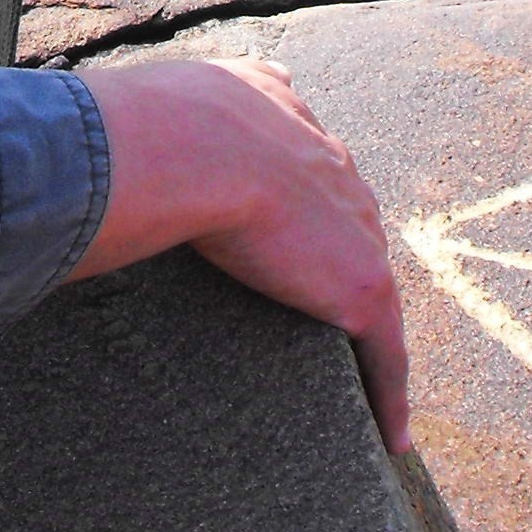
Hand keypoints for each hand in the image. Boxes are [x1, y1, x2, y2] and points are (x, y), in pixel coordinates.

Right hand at [69, 57, 411, 449]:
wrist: (190, 148)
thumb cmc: (155, 124)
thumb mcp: (168, 95)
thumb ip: (178, 100)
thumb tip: (138, 105)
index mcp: (285, 116)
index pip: (304, 162)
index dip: (298, 197)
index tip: (290, 224)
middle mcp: (333, 166)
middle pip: (346, 221)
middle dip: (337, 253)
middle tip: (315, 298)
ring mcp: (356, 230)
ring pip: (366, 286)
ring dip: (362, 322)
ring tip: (355, 367)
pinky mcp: (362, 289)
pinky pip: (385, 355)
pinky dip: (390, 396)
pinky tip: (393, 437)